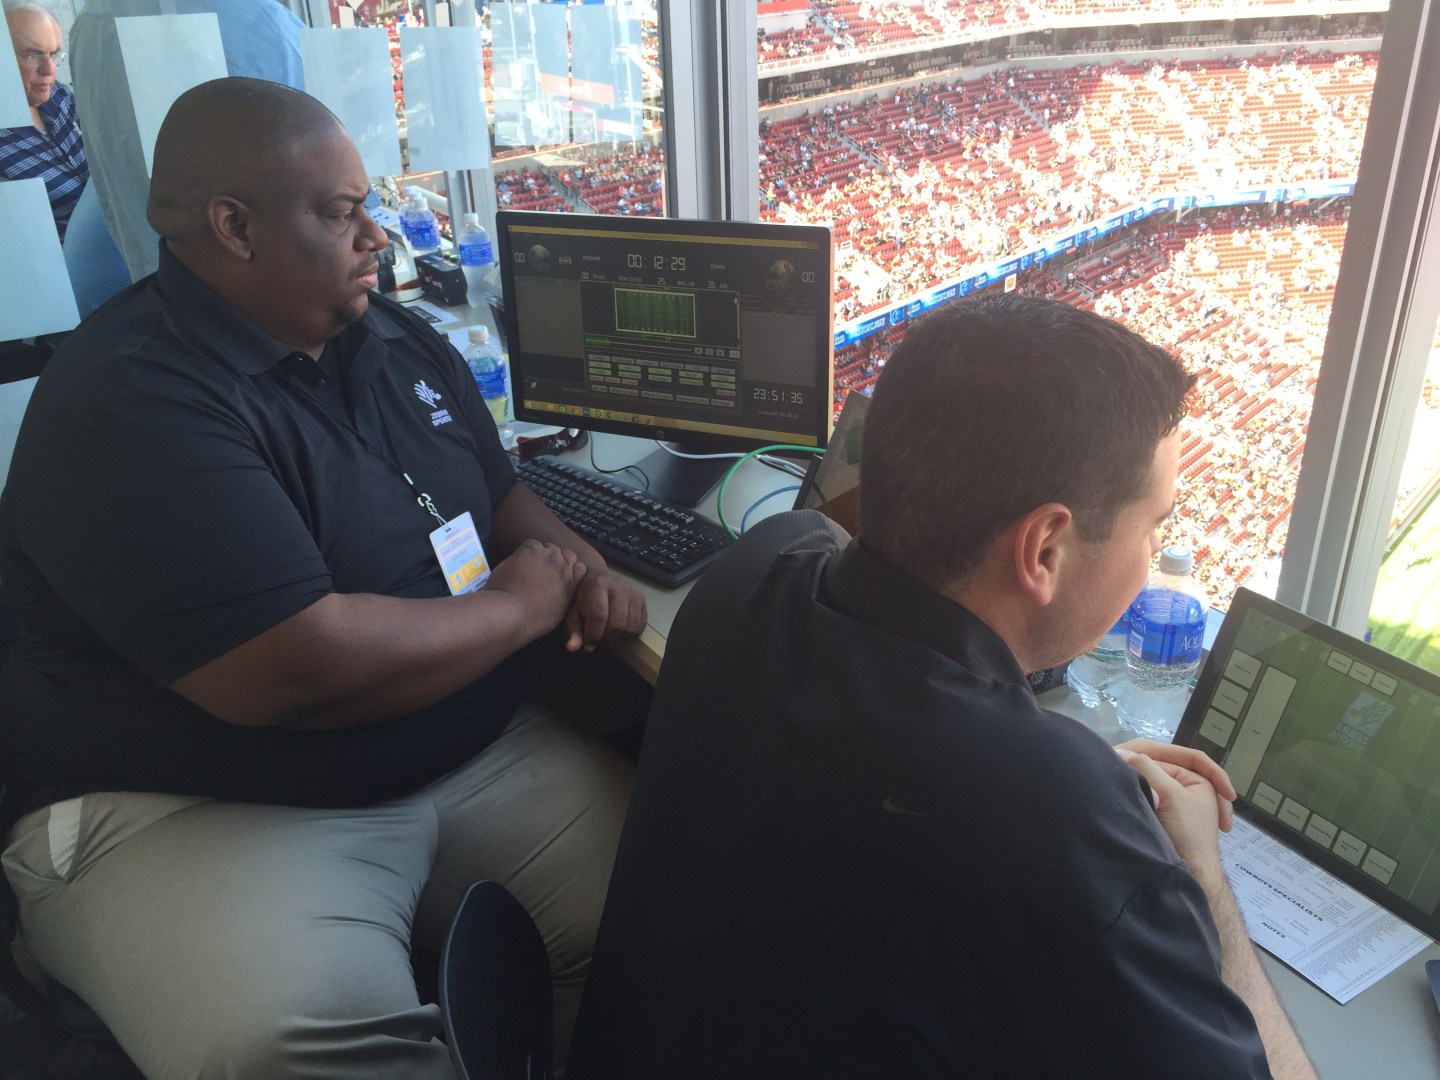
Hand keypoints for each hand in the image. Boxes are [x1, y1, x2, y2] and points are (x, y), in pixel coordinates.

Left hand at [484, 540, 586, 638]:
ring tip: (527, 567)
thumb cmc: (531, 620)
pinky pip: (531, 544)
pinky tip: (518, 563)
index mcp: (573, 586)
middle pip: (566, 554)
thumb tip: (557, 591)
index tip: (558, 575)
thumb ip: (563, 597)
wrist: (512, 613)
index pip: (580, 568)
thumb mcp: (557, 614)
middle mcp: (564, 569)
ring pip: (549, 547)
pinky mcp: (532, 551)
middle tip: (540, 569)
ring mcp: (549, 557)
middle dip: (555, 560)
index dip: (568, 569)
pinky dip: (525, 551)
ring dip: (540, 554)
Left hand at [564, 568, 647, 651]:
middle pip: (617, 624)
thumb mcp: (573, 612)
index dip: (593, 635)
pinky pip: (640, 626)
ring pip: (631, 627)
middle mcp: (619, 587)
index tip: (588, 643)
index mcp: (598, 585)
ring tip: (608, 631)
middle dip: (606, 637)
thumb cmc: (583, 597)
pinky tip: (619, 629)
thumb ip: (573, 630)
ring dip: (619, 636)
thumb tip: (572, 647)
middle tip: (598, 635)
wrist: (598, 579)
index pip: (599, 616)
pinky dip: (630, 633)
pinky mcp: (642, 599)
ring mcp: (633, 593)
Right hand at [1117, 749, 1224, 867]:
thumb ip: (1145, 767)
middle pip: (1161, 771)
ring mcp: (1178, 806)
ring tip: (1127, 788)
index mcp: (1200, 780)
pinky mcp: (1166, 819)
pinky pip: (1150, 800)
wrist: (1191, 873)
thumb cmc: (1186, 831)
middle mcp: (1191, 791)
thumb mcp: (1166, 792)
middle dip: (1143, 773)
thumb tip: (1119, 751)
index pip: (1171, 757)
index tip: (1121, 760)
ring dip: (1142, 787)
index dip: (1147, 757)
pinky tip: (1133, 802)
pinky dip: (1143, 800)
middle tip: (1122, 773)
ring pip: (1154, 786)